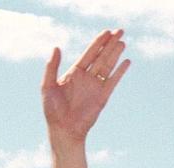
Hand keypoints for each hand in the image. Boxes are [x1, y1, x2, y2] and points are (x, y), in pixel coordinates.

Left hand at [41, 29, 129, 145]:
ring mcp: (95, 87)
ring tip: (123, 42)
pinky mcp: (103, 97)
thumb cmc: (53, 111)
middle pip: (101, 56)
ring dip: (115, 54)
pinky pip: (113, 81)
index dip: (98, 42)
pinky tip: (126, 62)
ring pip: (108, 66)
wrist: (64, 131)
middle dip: (110, 44)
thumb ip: (52, 67)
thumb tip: (57, 47)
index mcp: (74, 73)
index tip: (106, 32)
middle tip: (120, 30)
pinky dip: (120, 72)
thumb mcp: (47, 86)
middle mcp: (87, 78)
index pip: (89, 54)